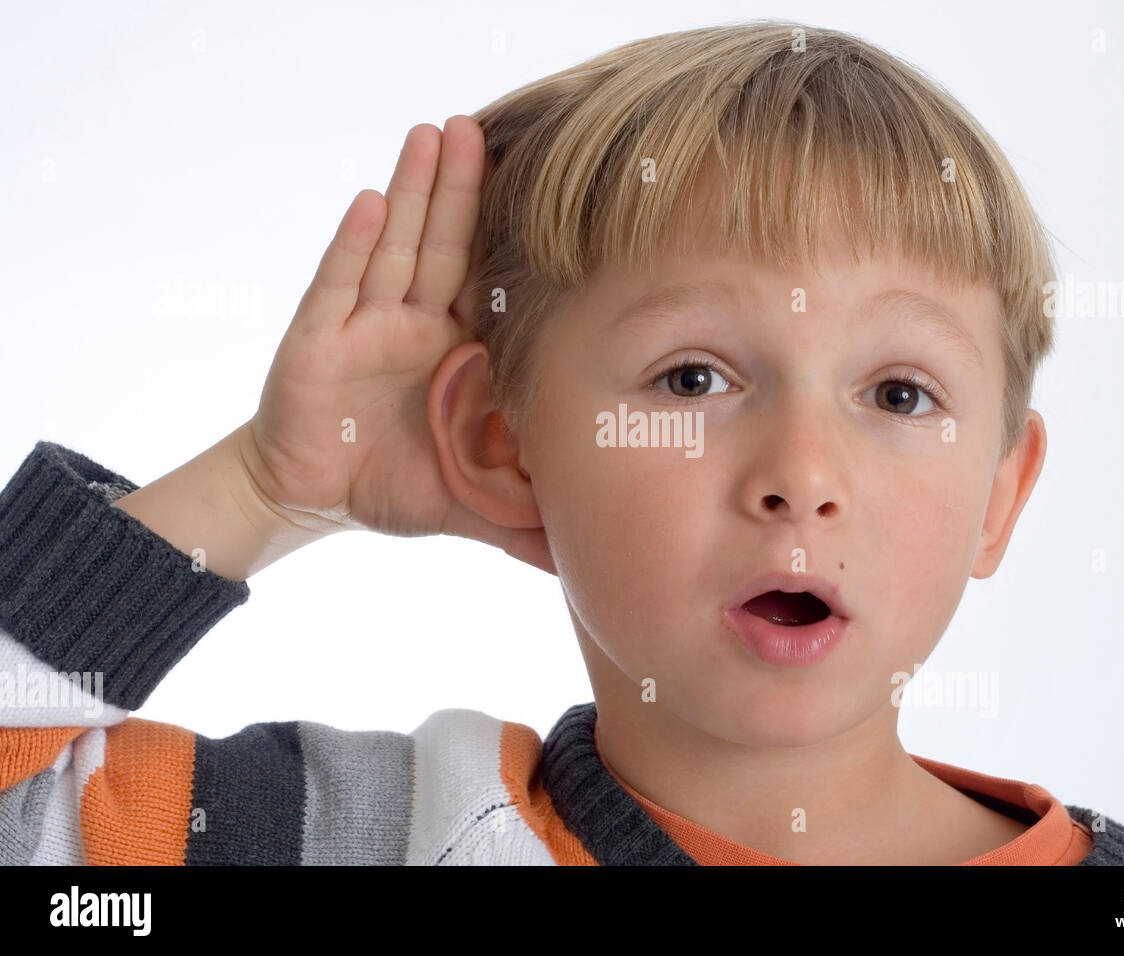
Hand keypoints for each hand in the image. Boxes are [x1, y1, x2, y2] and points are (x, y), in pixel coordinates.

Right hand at [238, 117, 553, 573]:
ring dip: (414, 193)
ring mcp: (366, 324)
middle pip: (445, 246)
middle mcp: (415, 325)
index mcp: (457, 353)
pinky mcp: (319, 337)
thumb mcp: (465, 502)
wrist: (312, 498)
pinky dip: (354, 246)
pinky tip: (372, 203)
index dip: (514, 241)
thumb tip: (581, 559)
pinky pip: (339, 285)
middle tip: (484, 131)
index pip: (490, 285)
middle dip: (463, 191)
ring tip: (433, 136)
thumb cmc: (389, 484)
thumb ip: (520, 521)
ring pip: (394, 248)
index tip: (551, 193)